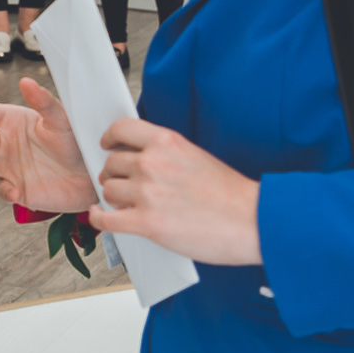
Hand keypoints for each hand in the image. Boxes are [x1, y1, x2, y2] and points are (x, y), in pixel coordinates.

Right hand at [0, 78, 97, 212]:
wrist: (91, 176)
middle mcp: (5, 143)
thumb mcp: (61, 120)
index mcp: (11, 121)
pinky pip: (1, 189)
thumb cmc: (76, 142)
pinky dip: (4, 191)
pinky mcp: (16, 188)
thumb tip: (26, 82)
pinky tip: (15, 190)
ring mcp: (8, 166)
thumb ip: (43, 102)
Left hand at [90, 120, 260, 264]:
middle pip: (111, 164)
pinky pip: (107, 220)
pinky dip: (100, 219)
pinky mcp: (147, 223)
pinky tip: (101, 217)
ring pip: (108, 190)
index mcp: (167, 143)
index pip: (121, 129)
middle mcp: (152, 163)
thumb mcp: (195, 156)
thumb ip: (166, 154)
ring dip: (113, 198)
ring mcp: (147, 193)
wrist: (253, 221)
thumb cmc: (232, 194)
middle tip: (122, 184)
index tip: (107, 145)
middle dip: (114, 175)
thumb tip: (143, 159)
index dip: (110, 138)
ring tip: (124, 204)